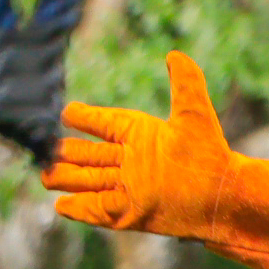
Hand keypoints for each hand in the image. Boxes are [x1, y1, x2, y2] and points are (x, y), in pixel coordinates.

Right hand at [40, 51, 268, 268]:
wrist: (222, 196)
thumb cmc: (211, 154)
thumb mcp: (195, 114)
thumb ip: (185, 82)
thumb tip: (176, 54)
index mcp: (139, 134)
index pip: (104, 123)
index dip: (85, 117)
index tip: (67, 113)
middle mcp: (129, 160)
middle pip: (88, 155)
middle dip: (66, 153)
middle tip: (45, 149)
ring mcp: (127, 188)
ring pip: (87, 181)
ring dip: (66, 178)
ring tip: (45, 175)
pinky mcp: (129, 214)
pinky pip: (98, 211)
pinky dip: (79, 209)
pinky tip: (61, 206)